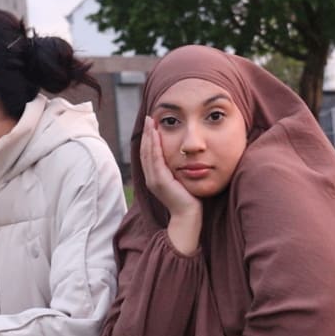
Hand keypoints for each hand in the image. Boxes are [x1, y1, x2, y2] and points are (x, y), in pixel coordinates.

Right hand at [141, 116, 201, 254]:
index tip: (151, 124)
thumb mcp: (181, 181)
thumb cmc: (189, 200)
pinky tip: (155, 134)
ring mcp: (153, 179)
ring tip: (150, 122)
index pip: (149, 154)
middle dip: (146, 133)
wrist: (188, 217)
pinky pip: (154, 159)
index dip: (148, 139)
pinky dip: (153, 145)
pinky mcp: (159, 181)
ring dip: (148, 136)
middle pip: (145, 151)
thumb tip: (184, 157)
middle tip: (148, 117)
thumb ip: (178, 170)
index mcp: (154, 178)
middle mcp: (151, 178)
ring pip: (147, 153)